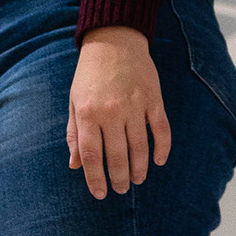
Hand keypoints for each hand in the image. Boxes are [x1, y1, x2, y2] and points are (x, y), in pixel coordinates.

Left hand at [66, 26, 169, 198]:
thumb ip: (74, 134)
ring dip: (139, 168)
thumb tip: (75, 165)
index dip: (95, 178)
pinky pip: (161, 130)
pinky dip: (162, 148)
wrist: (113, 42)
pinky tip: (158, 161)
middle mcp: (110, 112)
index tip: (100, 193)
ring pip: (139, 147)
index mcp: (87, 114)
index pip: (91, 156)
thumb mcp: (73, 103)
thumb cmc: (89, 76)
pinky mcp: (153, 100)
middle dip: (119, 178)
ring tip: (137, 180)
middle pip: (116, 155)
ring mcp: (134, 106)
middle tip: (122, 189)